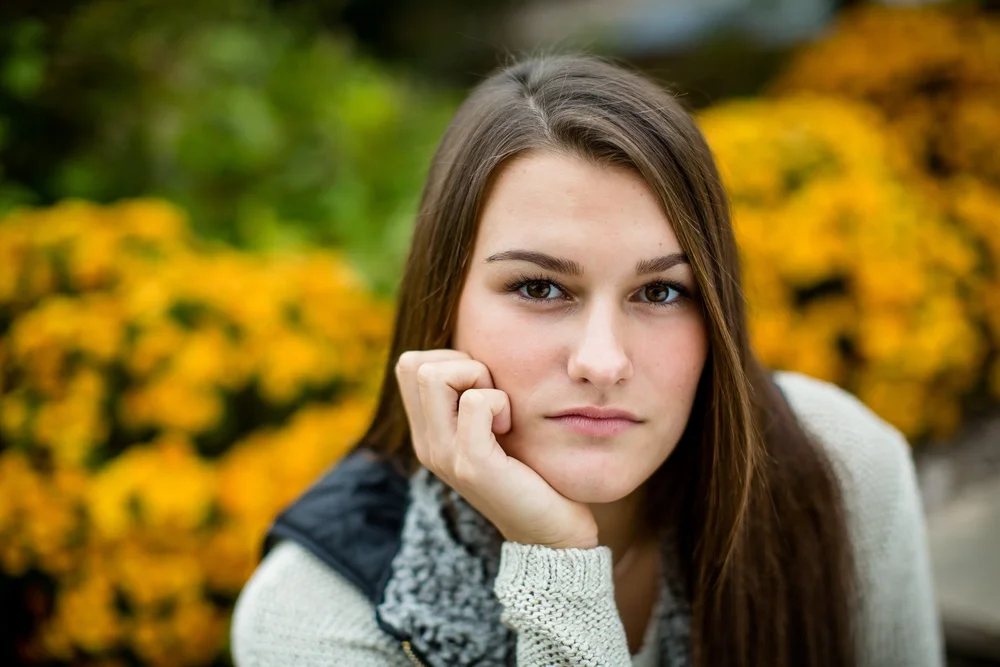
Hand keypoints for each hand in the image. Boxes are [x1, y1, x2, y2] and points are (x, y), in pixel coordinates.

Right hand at [394, 349, 597, 548]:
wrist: (551, 534)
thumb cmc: (532, 473)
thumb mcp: (493, 430)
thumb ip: (474, 398)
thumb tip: (477, 352)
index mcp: (427, 434)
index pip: (409, 364)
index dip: (450, 360)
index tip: (484, 390)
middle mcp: (426, 444)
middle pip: (414, 363)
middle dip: (461, 364)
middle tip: (493, 398)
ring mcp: (444, 455)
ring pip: (435, 374)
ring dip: (479, 380)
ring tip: (502, 413)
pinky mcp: (472, 464)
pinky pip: (474, 402)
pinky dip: (499, 402)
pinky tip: (511, 428)